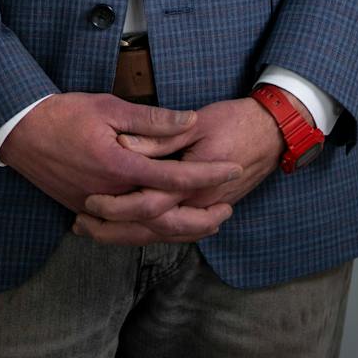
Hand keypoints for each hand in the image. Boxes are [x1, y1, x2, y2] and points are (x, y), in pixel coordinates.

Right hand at [0, 93, 240, 242]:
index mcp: (120, 167)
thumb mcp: (108, 106)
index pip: (175, 178)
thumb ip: (152, 119)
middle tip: (227, 210)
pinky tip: (165, 226)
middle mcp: (110, 195)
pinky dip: (150, 231)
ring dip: (179, 230)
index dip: (208, 174)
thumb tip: (190, 121)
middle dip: (201, 217)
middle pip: (165, 219)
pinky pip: (124, 231)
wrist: (18, 131)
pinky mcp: (85, 210)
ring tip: (205, 223)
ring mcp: (96, 207)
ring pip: (145, 231)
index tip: (232, 168)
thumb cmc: (62, 114)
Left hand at [73, 95, 286, 243]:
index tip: (88, 201)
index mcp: (193, 183)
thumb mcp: (197, 122)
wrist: (275, 131)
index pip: (147, 204)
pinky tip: (132, 228)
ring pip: (162, 235)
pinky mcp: (209, 208)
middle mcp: (199, 204)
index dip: (116, 206)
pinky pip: (177, 231)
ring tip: (96, 230)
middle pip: (150, 230)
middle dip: (114, 231)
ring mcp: (206, 209)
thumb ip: (160, 136)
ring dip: (128, 236)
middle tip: (82, 224)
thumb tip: (125, 145)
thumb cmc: (237, 121)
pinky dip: (152, 233)